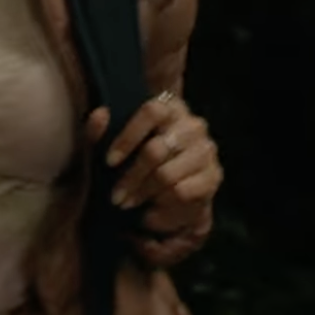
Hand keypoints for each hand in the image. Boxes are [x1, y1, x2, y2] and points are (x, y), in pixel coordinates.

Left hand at [86, 91, 220, 236]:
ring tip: (128, 203)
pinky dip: (163, 204)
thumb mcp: (113, 145)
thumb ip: (100, 130)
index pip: (151, 111)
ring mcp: (206, 150)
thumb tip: (100, 114)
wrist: (170, 187)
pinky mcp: (214, 175)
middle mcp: (192, 124)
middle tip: (115, 196)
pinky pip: (183, 192)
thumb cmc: (135, 158)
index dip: (127, 137)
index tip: (108, 162)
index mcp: (169, 107)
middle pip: (155, 150)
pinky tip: (152, 207)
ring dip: (143, 193)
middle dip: (131, 177)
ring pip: (167, 174)